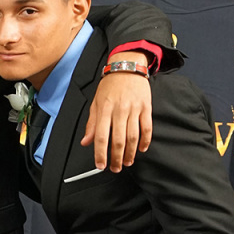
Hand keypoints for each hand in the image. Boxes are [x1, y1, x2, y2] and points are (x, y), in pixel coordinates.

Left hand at [81, 52, 151, 171]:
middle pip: (118, 140)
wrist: (127, 65)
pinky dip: (145, 141)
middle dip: (117, 158)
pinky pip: (147, 127)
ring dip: (130, 153)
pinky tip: (141, 149)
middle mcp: (119, 110)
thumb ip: (92, 124)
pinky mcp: (146, 107)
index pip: (101, 136)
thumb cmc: (110, 85)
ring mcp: (134, 109)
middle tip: (115, 168)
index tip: (101, 165)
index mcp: (105, 109)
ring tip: (127, 162)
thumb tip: (86, 142)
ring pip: (133, 137)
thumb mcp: (96, 102)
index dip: (101, 153)